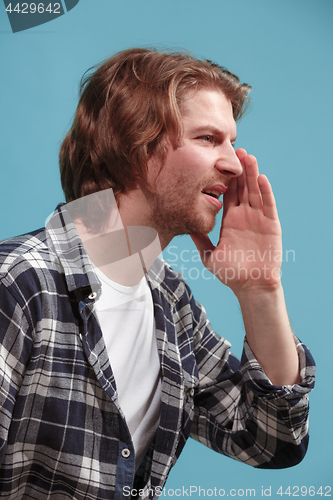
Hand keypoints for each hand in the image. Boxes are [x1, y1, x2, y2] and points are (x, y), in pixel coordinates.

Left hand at [191, 149, 281, 296]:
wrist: (249, 287)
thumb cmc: (230, 273)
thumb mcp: (208, 255)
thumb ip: (199, 239)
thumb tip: (184, 227)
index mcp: (230, 221)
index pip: (228, 194)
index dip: (225, 178)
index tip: (218, 162)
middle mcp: (244, 217)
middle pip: (242, 188)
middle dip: (239, 170)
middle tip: (235, 150)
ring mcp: (258, 219)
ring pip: (255, 192)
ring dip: (253, 174)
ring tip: (249, 157)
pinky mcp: (271, 225)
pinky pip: (268, 206)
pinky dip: (265, 192)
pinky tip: (261, 178)